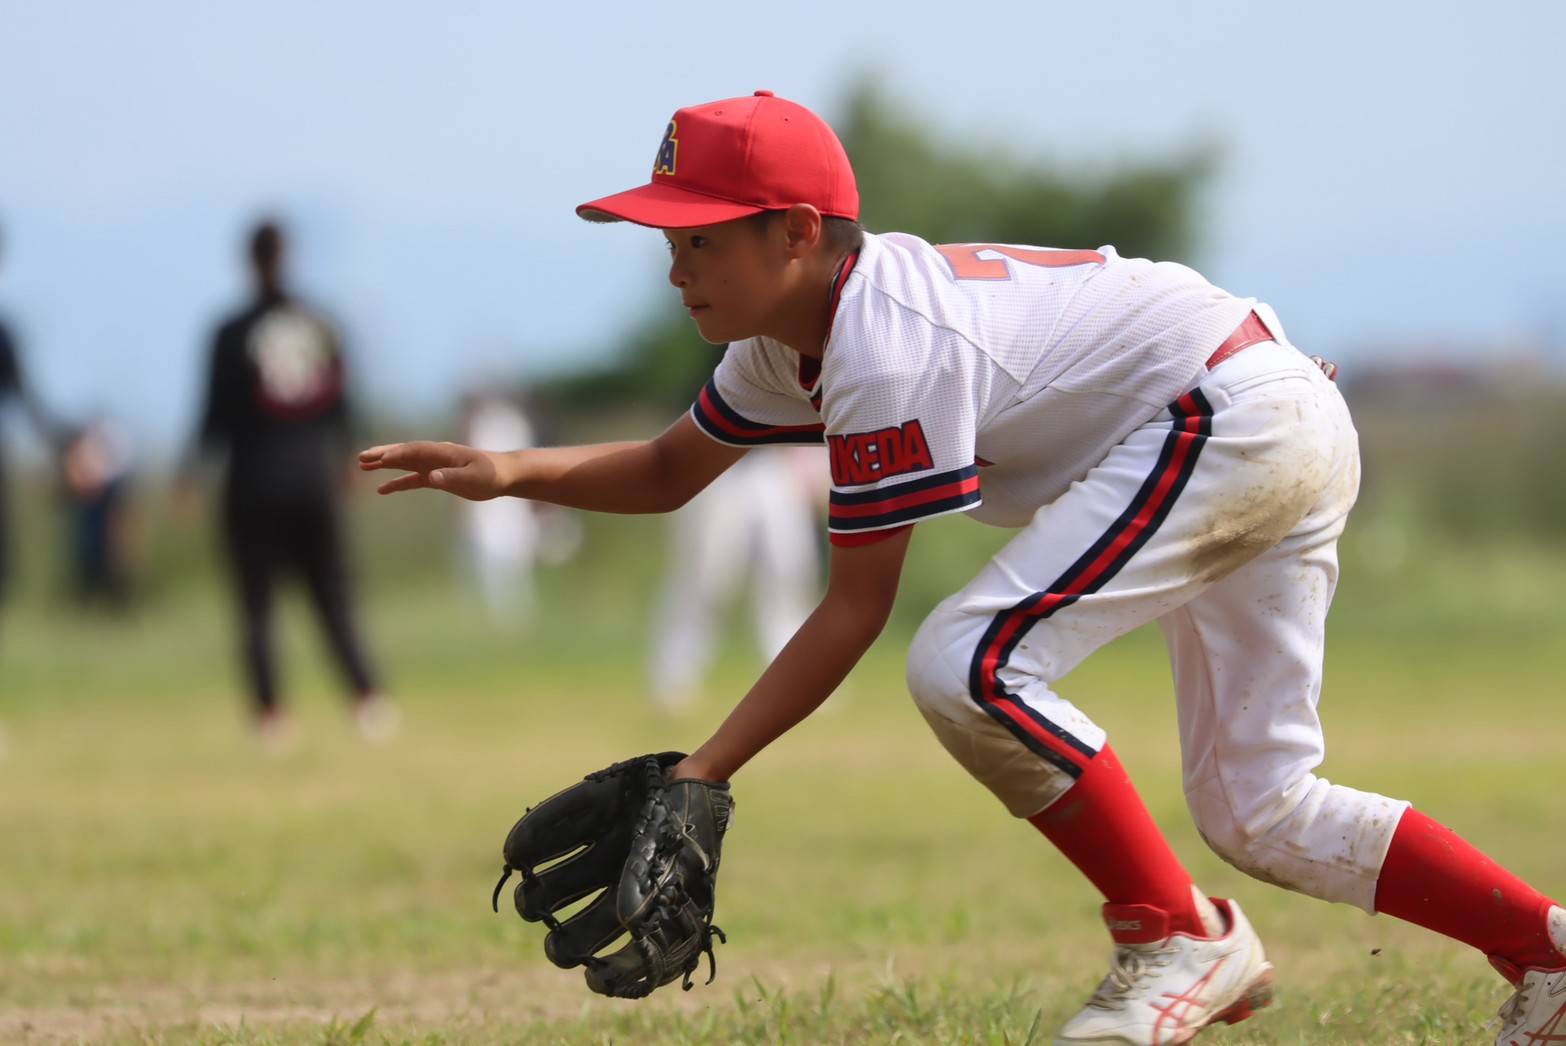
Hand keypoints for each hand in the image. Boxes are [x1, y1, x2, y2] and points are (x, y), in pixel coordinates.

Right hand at [358, 440, 503, 499]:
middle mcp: (435, 456)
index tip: (380, 460)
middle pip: (404, 452)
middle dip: (383, 454)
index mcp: (443, 452)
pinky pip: (412, 479)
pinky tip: (382, 489)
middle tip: (362, 458)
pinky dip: (397, 483)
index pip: (415, 450)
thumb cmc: (491, 474)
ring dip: (384, 464)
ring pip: (404, 463)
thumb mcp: (474, 477)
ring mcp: (434, 466)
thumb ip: (452, 476)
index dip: (398, 454)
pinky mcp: (437, 477)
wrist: (503, 475)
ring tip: (363, 466)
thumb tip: (431, 477)